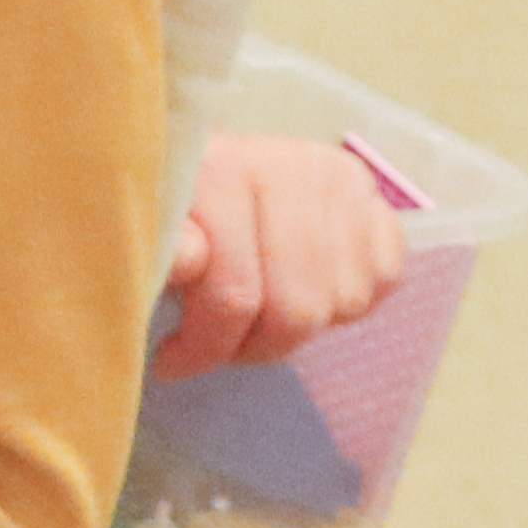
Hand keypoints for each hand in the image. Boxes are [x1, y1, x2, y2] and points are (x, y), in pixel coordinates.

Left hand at [158, 128, 407, 379]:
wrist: (200, 165)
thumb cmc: (166, 209)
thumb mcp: (143, 233)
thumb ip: (164, 251)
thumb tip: (191, 260)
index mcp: (222, 170)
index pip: (234, 293)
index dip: (204, 346)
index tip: (172, 362)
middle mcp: (290, 166)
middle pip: (299, 308)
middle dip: (254, 346)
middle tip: (220, 347)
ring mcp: (340, 178)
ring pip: (346, 301)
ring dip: (300, 326)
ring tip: (257, 312)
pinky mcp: (373, 193)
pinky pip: (384, 277)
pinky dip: (347, 301)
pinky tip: (303, 287)